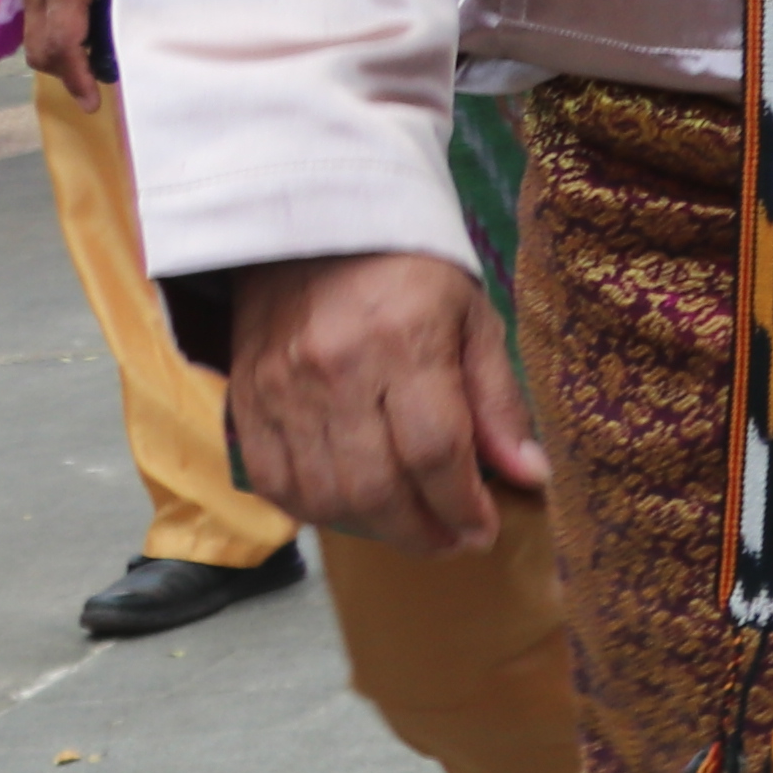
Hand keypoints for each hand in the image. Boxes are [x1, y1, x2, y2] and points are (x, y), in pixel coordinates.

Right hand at [16, 0, 104, 107]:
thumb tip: (161, 30)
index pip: (63, 42)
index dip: (77, 79)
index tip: (93, 103)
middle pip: (41, 48)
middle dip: (66, 75)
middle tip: (94, 91)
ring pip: (32, 37)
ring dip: (57, 58)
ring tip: (89, 67)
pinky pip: (32, 17)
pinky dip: (51, 35)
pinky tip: (79, 36)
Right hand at [227, 249, 539, 554]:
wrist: (315, 229)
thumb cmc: (409, 274)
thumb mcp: (473, 320)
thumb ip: (498, 402)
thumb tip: (528, 475)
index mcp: (401, 344)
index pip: (433, 451)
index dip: (462, 505)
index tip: (484, 530)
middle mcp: (332, 372)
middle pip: (373, 486)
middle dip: (420, 532)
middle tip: (452, 543)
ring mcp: (279, 390)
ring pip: (320, 495)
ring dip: (370, 530)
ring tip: (411, 530)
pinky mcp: (244, 401)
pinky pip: (272, 482)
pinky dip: (314, 510)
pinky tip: (352, 510)